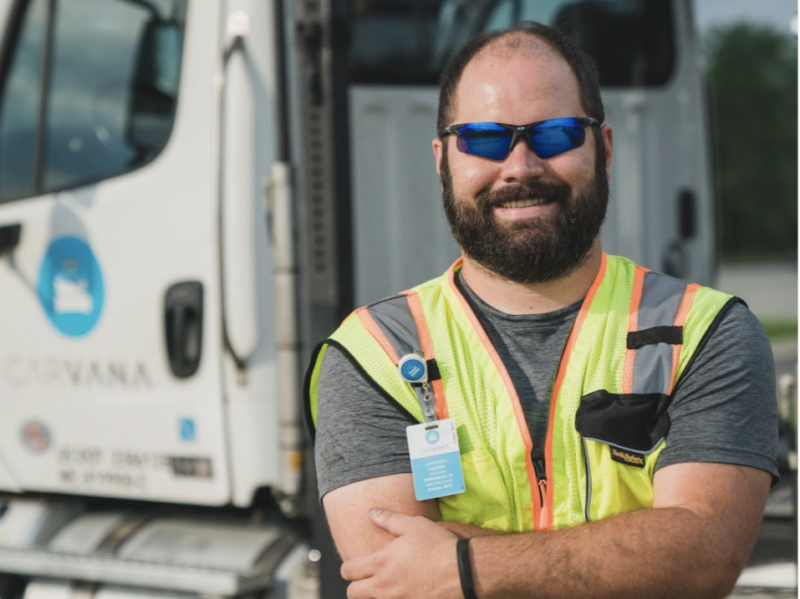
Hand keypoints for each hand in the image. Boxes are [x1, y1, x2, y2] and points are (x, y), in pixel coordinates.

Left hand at [341, 508, 462, 598]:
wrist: (462, 571)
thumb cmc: (437, 545)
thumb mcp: (413, 525)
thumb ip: (389, 519)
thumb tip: (371, 513)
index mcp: (381, 563)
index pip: (349, 570)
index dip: (348, 568)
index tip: (353, 566)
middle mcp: (384, 586)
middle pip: (353, 593)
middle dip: (355, 586)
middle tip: (365, 580)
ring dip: (372, 597)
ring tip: (383, 588)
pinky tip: (401, 593)